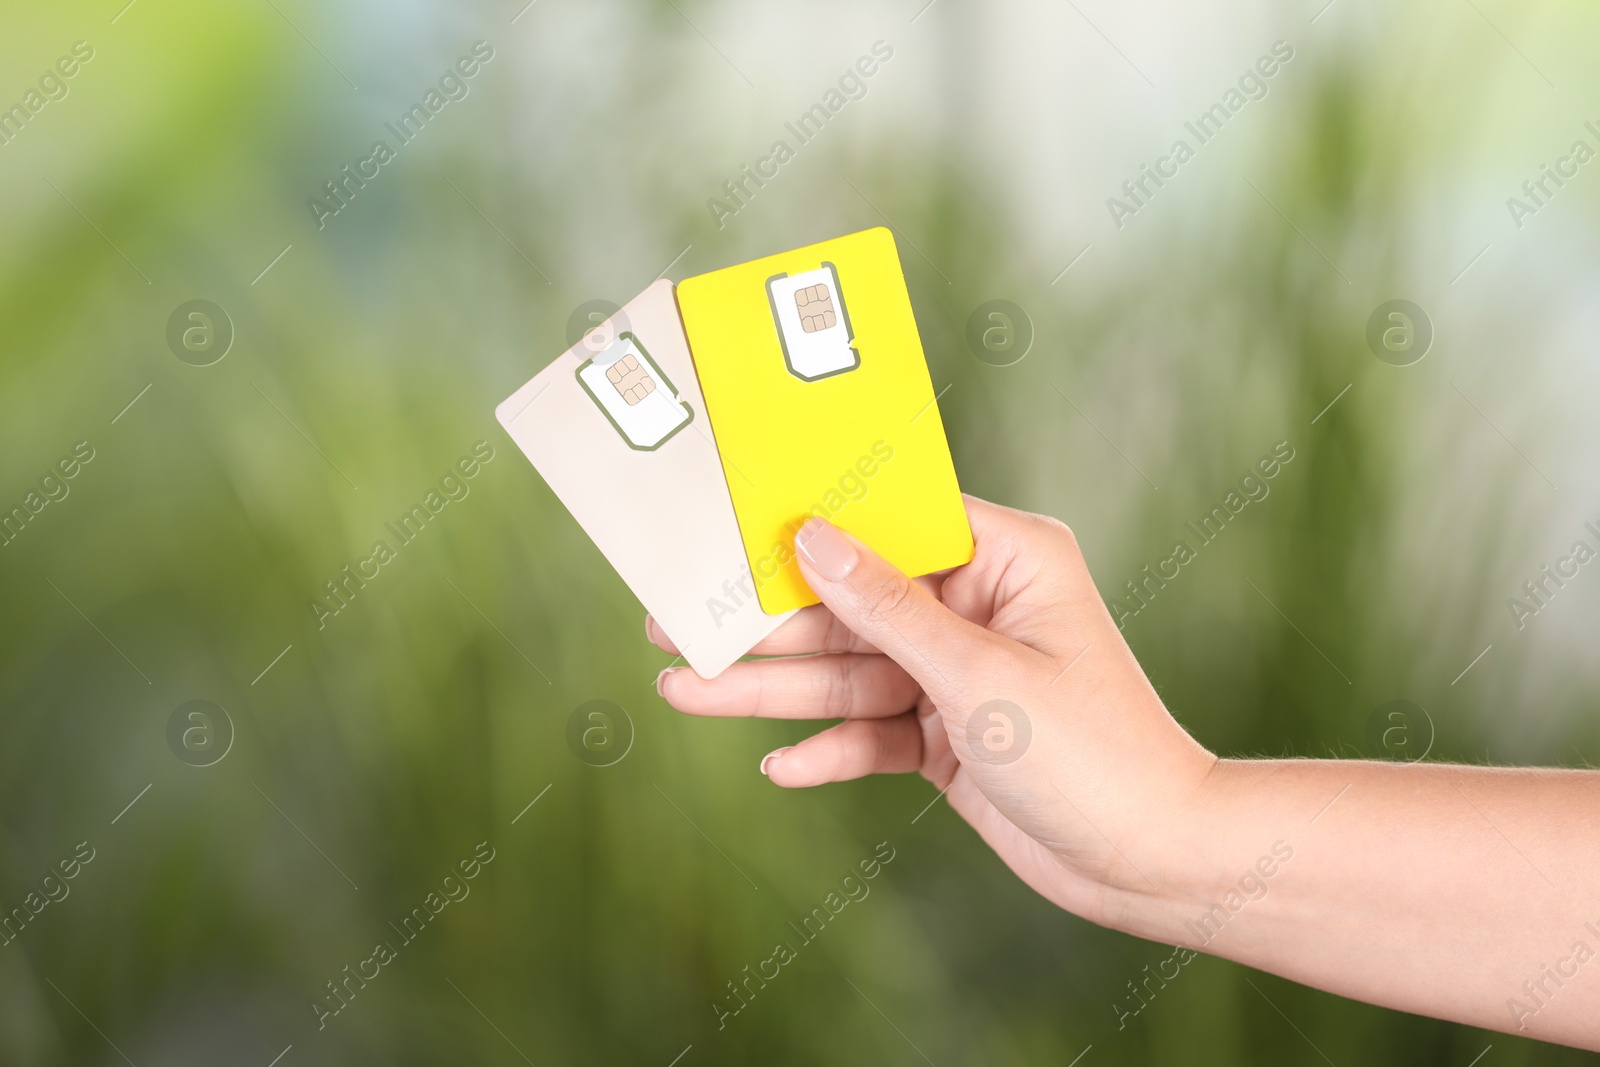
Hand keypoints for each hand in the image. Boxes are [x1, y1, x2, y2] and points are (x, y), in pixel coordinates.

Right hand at [648, 495, 1215, 927]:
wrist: (1152, 863)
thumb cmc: (1094, 753)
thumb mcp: (979, 675)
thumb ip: (887, 608)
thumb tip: (811, 536)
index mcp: (1005, 559)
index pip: (889, 521)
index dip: (806, 524)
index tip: (725, 523)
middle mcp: (977, 606)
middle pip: (850, 605)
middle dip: (765, 625)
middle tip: (672, 624)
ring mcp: (958, 674)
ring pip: (849, 674)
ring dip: (774, 691)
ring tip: (686, 692)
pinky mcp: (947, 735)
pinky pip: (872, 732)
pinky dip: (830, 749)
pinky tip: (779, 765)